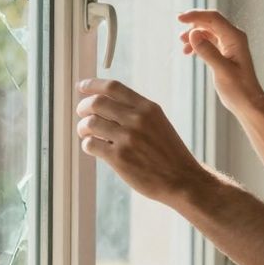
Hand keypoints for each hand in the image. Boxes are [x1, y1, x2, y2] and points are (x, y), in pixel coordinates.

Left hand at [75, 78, 206, 204]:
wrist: (182, 179)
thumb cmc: (169, 153)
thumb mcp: (158, 123)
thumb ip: (136, 112)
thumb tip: (105, 103)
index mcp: (148, 108)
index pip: (113, 87)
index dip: (93, 84)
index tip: (82, 86)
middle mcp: (137, 120)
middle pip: (96, 102)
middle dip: (83, 107)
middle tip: (81, 113)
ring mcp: (127, 139)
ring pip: (90, 123)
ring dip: (82, 127)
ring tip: (85, 133)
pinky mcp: (119, 158)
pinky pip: (90, 144)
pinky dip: (87, 144)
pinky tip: (93, 147)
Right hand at [178, 10, 263, 117]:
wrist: (248, 103)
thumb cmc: (239, 89)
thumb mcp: (222, 71)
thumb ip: (207, 51)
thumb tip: (192, 34)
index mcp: (235, 38)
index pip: (213, 18)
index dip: (196, 16)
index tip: (179, 19)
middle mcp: (233, 38)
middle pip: (210, 22)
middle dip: (193, 25)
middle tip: (179, 34)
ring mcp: (229, 45)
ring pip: (208, 32)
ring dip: (194, 36)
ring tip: (183, 47)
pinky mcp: (225, 53)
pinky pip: (209, 42)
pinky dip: (198, 44)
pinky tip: (189, 53)